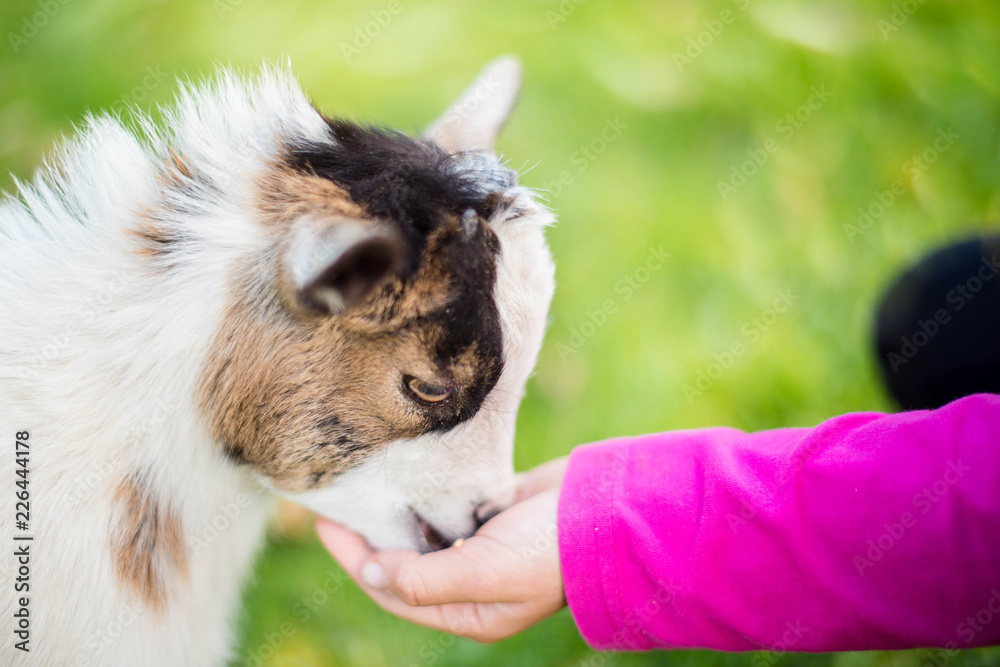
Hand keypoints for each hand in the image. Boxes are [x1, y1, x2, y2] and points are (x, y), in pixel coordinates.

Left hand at [316, 456, 568, 642]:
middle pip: (404, 562)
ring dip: (397, 514)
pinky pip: (450, 508)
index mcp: (468, 611)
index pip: (394, 590)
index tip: (327, 523)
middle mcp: (471, 582)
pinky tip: (408, 476)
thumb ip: (425, 580)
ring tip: (367, 485)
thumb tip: (372, 572)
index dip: (357, 559)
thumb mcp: (485, 572)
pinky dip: (427, 496)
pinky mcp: (495, 513)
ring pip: (425, 534)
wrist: (607, 511)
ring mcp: (484, 547)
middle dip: (370, 535)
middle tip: (337, 500)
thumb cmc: (550, 549)